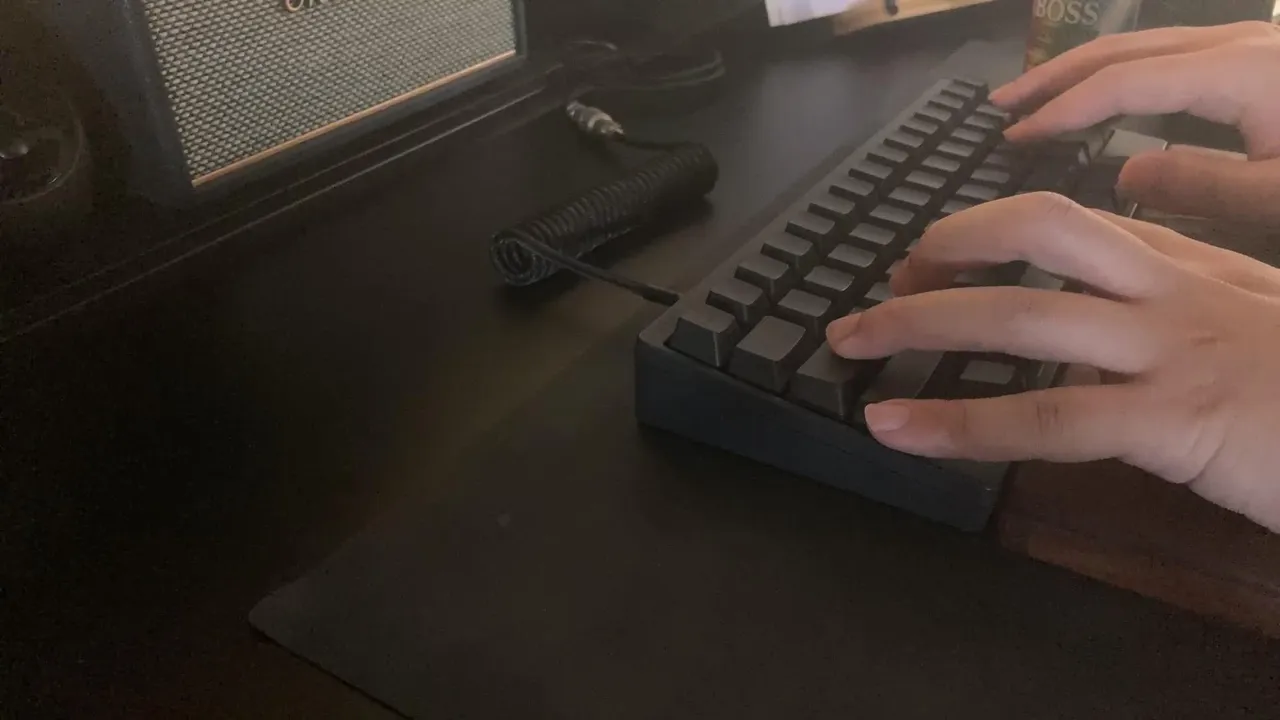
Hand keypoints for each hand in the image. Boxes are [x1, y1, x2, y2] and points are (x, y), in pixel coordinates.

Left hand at [825, 193, 1279, 531]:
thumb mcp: (1259, 332)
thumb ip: (1190, 309)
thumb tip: (1113, 317)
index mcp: (1197, 266)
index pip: (1078, 224)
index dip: (991, 232)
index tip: (936, 255)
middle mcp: (1176, 291)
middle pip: (1038, 235)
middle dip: (944, 251)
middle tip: (881, 283)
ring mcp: (1173, 350)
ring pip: (1023, 314)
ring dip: (919, 324)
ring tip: (848, 342)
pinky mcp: (1175, 421)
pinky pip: (1046, 416)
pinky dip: (958, 421)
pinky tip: (896, 427)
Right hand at [989, 21, 1279, 226]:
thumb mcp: (1277, 197)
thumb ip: (1202, 186)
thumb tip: (1125, 174)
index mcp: (1237, 72)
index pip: (1124, 83)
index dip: (1062, 108)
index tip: (1014, 136)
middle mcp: (1235, 42)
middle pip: (1123, 49)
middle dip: (1054, 75)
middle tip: (999, 104)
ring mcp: (1246, 43)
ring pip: (1143, 45)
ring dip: (1081, 69)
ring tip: (1034, 96)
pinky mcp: (1254, 56)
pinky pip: (1167, 55)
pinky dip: (1118, 72)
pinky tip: (1099, 96)